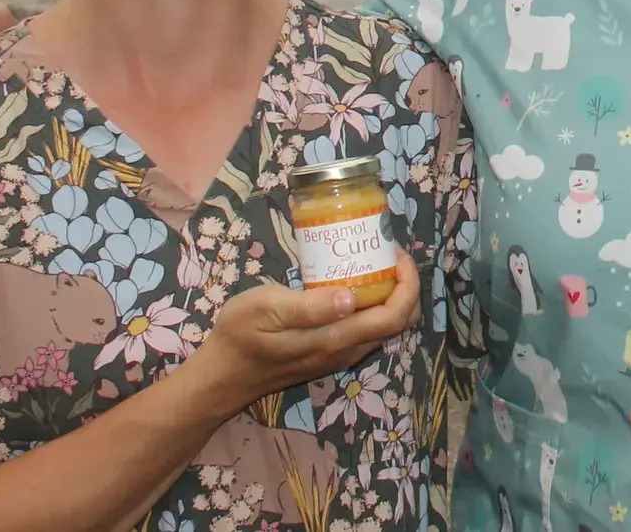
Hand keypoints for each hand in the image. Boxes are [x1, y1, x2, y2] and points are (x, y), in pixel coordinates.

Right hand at [191, 254, 422, 411]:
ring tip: (374, 262)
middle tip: (388, 254)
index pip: (394, 318)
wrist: (222, 375)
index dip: (408, 285)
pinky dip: (373, 306)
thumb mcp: (266, 309)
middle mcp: (345, 352)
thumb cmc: (240, 334)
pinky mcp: (329, 355)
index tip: (398, 254)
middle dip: (405, 287)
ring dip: (390, 296)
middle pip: (397, 324)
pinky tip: (354, 283)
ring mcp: (338, 356)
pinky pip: (366, 331)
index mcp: (335, 340)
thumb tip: (351, 298)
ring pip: (383, 329)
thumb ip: (309, 308)